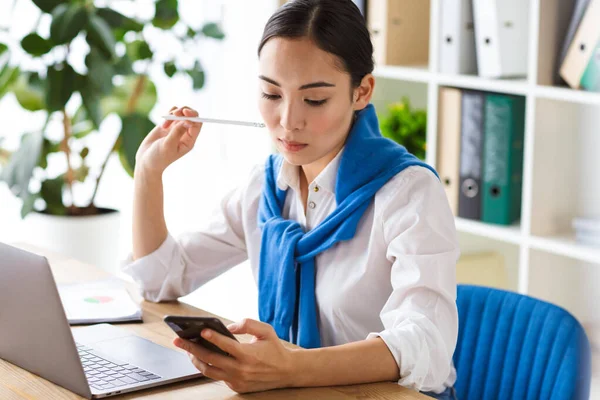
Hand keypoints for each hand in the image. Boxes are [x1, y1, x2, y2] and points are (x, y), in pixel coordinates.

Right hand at [135, 106, 201, 175]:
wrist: (146, 160)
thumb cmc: (159, 157)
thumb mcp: (168, 145)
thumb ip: (177, 132)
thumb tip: (188, 120)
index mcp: (189, 141)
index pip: (197, 124)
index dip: (193, 116)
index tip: (184, 113)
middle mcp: (185, 133)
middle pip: (191, 116)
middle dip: (184, 111)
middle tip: (175, 113)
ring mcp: (176, 128)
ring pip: (181, 113)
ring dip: (174, 113)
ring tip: (164, 124)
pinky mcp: (167, 125)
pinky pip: (172, 113)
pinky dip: (168, 114)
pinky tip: (163, 124)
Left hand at [173, 318, 295, 393]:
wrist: (287, 372)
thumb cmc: (274, 348)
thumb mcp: (266, 330)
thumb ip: (247, 324)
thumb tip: (228, 326)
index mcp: (248, 354)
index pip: (226, 345)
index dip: (212, 337)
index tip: (201, 330)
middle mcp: (241, 369)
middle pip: (210, 359)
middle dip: (192, 349)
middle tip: (179, 340)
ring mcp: (237, 380)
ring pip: (209, 371)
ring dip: (195, 360)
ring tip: (186, 349)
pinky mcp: (236, 387)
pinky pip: (218, 376)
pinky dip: (208, 366)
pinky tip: (201, 357)